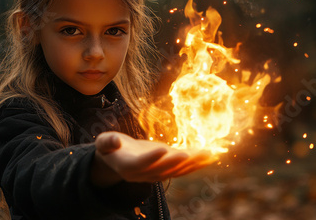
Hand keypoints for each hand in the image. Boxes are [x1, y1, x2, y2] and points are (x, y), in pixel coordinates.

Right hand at [91, 131, 214, 186]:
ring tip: (208, 154)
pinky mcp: (167, 168)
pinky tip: (210, 155)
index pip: (141, 164)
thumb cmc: (110, 148)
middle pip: (162, 169)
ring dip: (193, 163)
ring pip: (177, 171)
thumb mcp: (104, 143)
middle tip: (188, 153)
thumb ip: (107, 142)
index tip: (163, 148)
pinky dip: (197, 163)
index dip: (152, 158)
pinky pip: (184, 168)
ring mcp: (157, 173)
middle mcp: (144, 174)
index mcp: (128, 166)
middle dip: (176, 162)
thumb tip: (114, 141)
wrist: (118, 161)